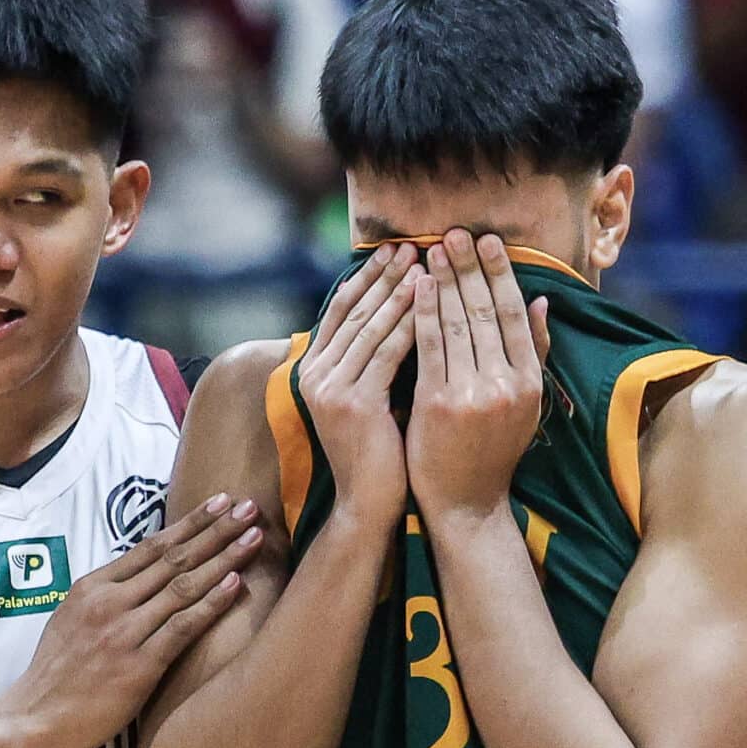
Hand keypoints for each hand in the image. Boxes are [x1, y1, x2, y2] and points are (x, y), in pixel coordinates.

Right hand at [0, 497, 261, 747]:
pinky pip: (182, 628)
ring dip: (223, 558)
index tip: (218, 503)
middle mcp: (109, 602)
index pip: (150, 547)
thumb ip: (105, 596)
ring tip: (254, 536)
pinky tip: (236, 583)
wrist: (33, 717)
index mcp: (91, 587)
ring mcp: (124, 632)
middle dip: (216, 530)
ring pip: (183, 586)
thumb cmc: (55, 673)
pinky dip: (211, 603)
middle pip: (173, 558)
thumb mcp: (70, 619)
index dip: (190, 523)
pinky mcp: (138, 666)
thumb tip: (140, 577)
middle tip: (248, 507)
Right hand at [297, 243, 420, 529]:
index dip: (368, 277)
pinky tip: (433, 303)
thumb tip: (394, 313)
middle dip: (385, 275)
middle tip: (413, 243)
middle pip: (355, 311)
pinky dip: (411, 323)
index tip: (395, 250)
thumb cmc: (378, 452)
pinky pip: (388, 352)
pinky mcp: (355, 403)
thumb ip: (370, 359)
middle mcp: (314, 375)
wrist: (368, 504)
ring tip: (427, 261)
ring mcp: (331, 388)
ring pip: (372, 326)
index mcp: (313, 370)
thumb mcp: (367, 396)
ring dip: (401, 291)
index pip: (341, 309)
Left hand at [408, 232, 548, 523]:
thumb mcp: (526, 405)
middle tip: (456, 232)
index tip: (488, 242)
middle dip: (470, 268)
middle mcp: (506, 384)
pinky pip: (429, 347)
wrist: (466, 504)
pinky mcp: (439, 404)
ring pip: (458, 324)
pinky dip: (422, 313)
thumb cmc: (492, 451)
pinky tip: (415, 288)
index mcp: (530, 382)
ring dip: (444, 282)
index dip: (501, 274)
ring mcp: (472, 394)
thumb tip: (544, 302)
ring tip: (432, 249)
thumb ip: (535, 353)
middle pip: (487, 312)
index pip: (516, 315)